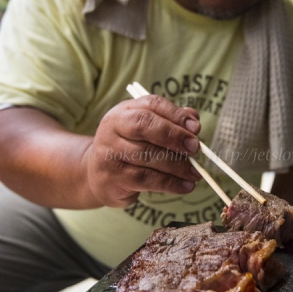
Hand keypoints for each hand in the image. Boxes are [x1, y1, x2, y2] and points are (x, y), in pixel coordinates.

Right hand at [85, 95, 201, 206]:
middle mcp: (113, 127)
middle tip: (195, 149)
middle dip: (174, 136)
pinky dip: (170, 183)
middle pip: (145, 125)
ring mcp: (110, 152)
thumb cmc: (129, 148)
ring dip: (177, 165)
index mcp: (124, 111)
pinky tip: (185, 186)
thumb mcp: (146, 131)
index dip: (176, 114)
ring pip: (148, 155)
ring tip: (195, 173)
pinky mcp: (112, 177)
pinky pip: (146, 179)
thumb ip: (170, 122)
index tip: (196, 128)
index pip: (152, 105)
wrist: (96, 174)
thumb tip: (194, 119)